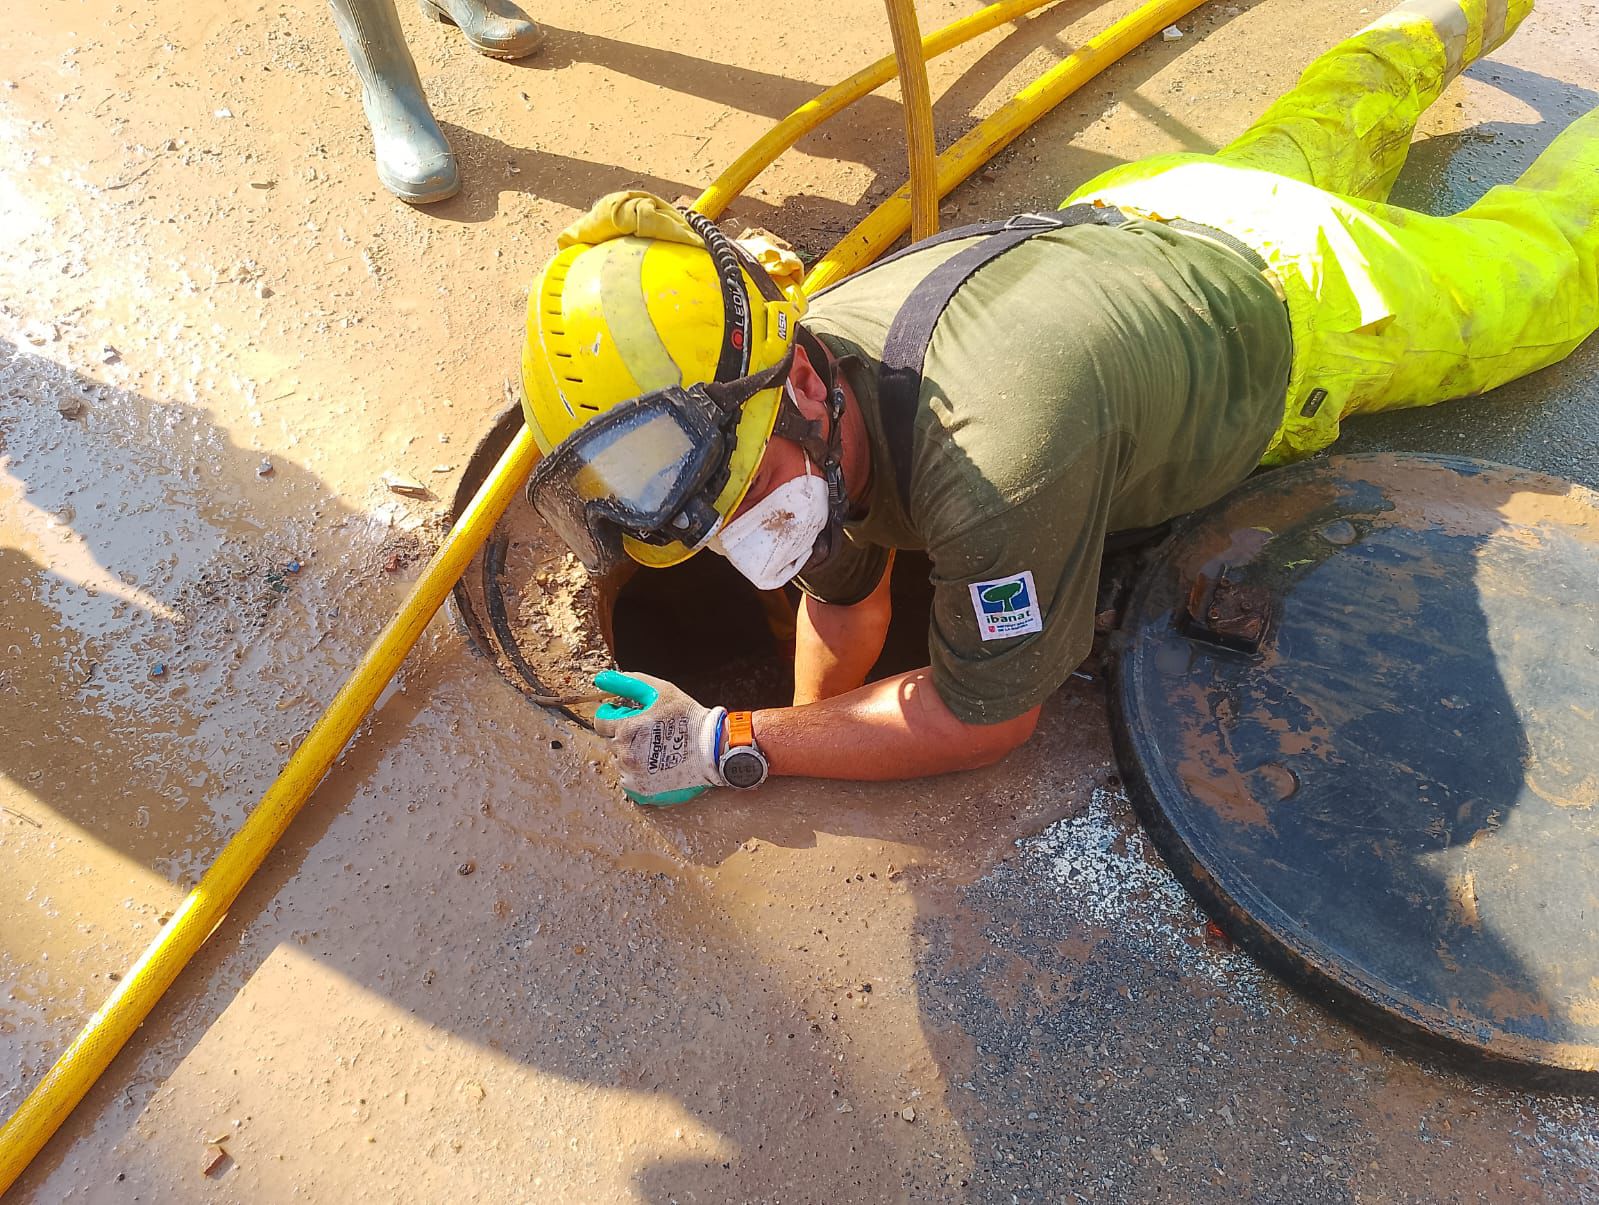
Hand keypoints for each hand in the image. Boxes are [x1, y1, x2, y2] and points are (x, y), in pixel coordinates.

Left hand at [592, 670, 725, 805]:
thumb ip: (629, 683)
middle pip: (610, 740)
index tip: (628, 716)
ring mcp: (632, 772)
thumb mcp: (661, 691)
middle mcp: (625, 752)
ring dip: (630, 752)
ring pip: (619, 759)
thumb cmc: (688, 718)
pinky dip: (637, 770)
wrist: (711, 750)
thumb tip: (602, 678)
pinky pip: (627, 776)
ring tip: (655, 747)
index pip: (600, 722)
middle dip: (624, 734)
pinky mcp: (639, 787)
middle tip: (649, 731)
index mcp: (627, 728)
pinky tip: (655, 761)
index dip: (614, 716)